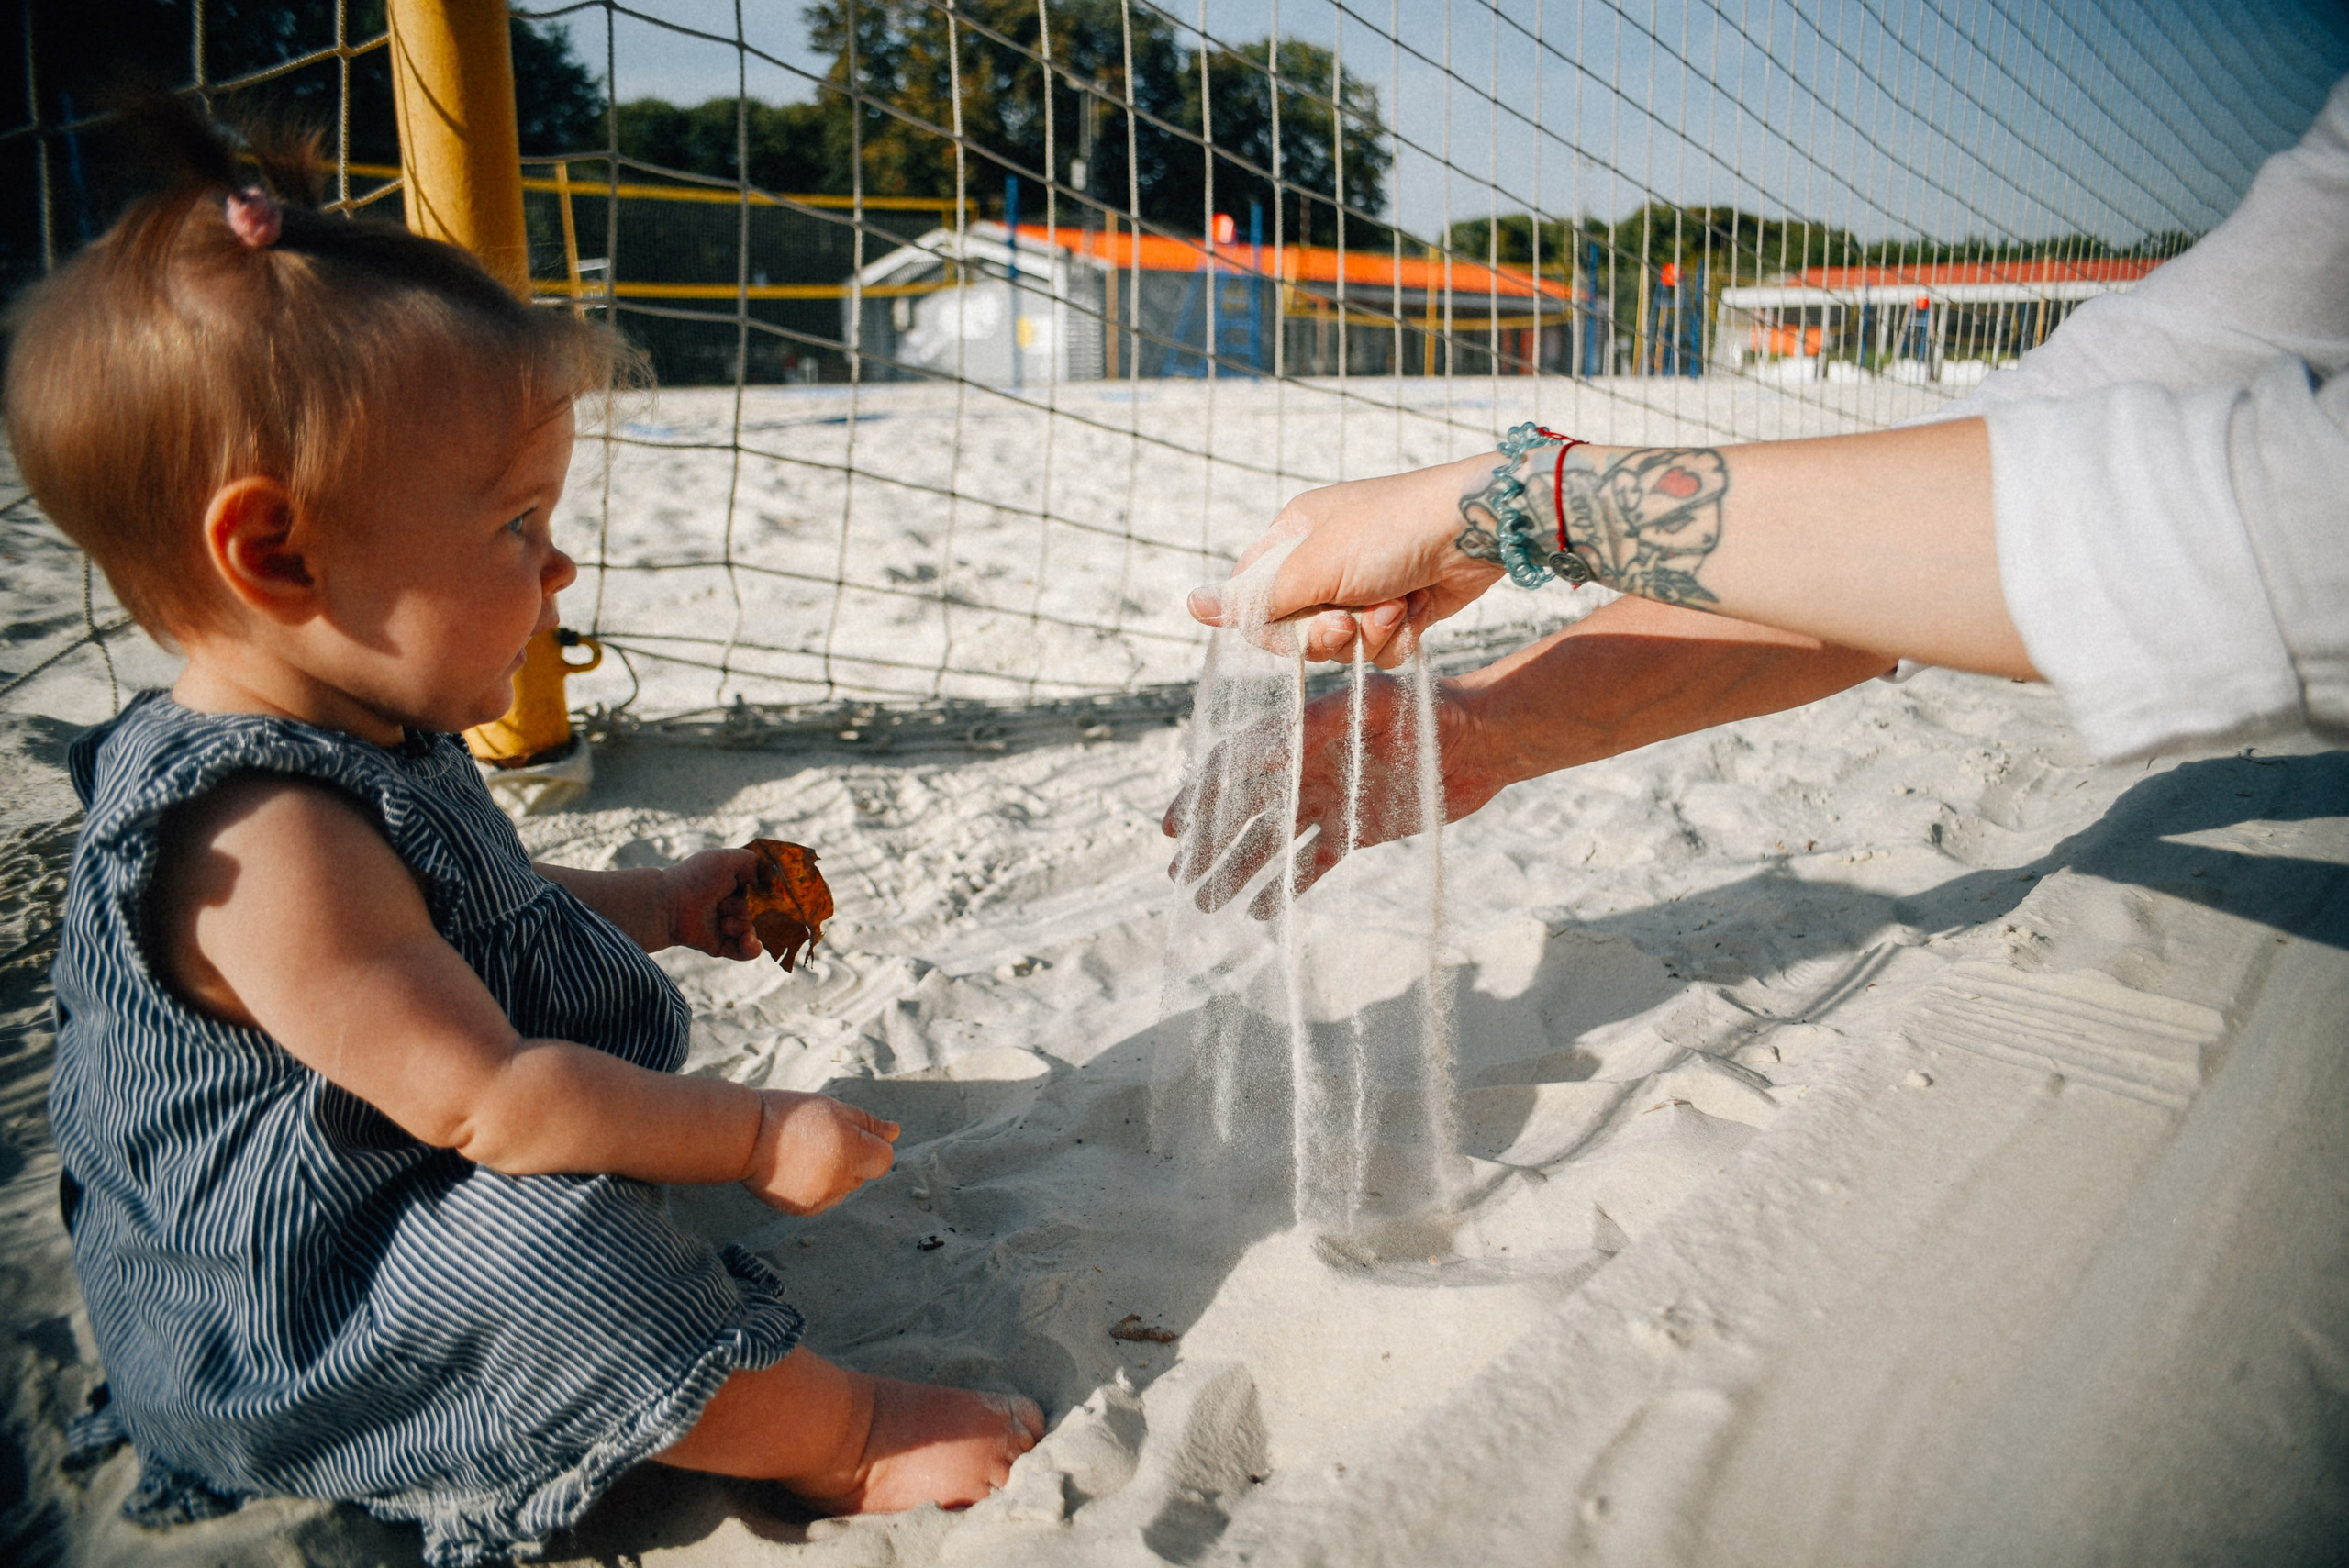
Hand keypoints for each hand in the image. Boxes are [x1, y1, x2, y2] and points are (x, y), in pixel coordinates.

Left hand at [660, 848, 761, 959]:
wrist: (669, 904)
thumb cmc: (697, 877)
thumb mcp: (728, 859)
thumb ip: (756, 863)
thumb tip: (771, 883)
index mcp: (740, 887)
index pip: (767, 894)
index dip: (769, 895)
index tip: (764, 894)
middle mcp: (737, 907)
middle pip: (765, 913)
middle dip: (752, 909)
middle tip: (727, 904)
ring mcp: (732, 928)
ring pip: (758, 931)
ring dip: (744, 924)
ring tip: (723, 921)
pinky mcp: (725, 947)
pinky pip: (750, 952)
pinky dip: (752, 947)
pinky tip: (745, 939)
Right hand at [742, 1091, 900, 1214]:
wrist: (746, 1137)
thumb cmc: (791, 1116)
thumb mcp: (833, 1109)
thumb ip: (868, 1124)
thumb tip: (895, 1133)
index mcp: (851, 1152)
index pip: (883, 1160)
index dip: (872, 1145)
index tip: (850, 1134)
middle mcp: (839, 1181)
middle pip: (863, 1174)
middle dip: (852, 1158)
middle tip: (821, 1139)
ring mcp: (820, 1199)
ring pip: (844, 1188)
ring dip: (835, 1174)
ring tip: (805, 1154)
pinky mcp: (803, 1210)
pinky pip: (823, 1199)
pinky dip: (817, 1187)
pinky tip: (796, 1169)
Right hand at [1163, 672, 1511, 917]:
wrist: (1482, 740)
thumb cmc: (1426, 712)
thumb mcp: (1368, 708)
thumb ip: (1316, 729)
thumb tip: (1260, 756)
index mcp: (1299, 734)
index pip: (1233, 766)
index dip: (1199, 796)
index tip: (1172, 828)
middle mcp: (1305, 769)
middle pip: (1244, 812)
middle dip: (1208, 846)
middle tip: (1178, 880)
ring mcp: (1328, 801)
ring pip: (1271, 843)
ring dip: (1237, 872)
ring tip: (1206, 904)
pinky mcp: (1355, 830)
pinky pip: (1312, 862)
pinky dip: (1287, 887)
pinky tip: (1260, 911)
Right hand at [1187, 453, 1508, 665]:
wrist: (1476, 530)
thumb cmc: (1391, 531)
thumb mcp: (1314, 565)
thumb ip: (1256, 598)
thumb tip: (1192, 606)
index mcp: (1295, 536)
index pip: (1254, 597)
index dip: (1269, 625)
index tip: (1289, 627)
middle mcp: (1326, 561)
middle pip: (1299, 631)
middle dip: (1327, 634)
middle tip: (1347, 621)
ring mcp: (1365, 586)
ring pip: (1343, 645)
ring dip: (1370, 634)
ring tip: (1396, 604)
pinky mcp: (1400, 608)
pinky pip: (1381, 648)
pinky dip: (1400, 636)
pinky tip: (1418, 606)